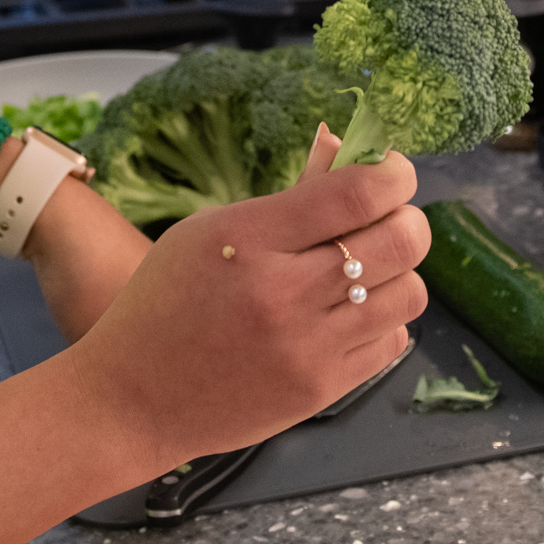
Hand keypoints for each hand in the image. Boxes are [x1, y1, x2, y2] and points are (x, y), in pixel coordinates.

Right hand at [68, 123, 427, 467]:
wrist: (133, 400)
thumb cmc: (166, 303)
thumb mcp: (212, 230)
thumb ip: (291, 195)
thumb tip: (346, 144)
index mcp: (249, 239)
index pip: (359, 192)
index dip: (394, 172)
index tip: (391, 171)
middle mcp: (283, 294)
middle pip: (402, 240)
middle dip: (406, 217)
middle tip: (384, 218)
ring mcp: (307, 348)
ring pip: (410, 292)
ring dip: (398, 271)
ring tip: (365, 270)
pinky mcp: (321, 390)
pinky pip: (393, 340)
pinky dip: (382, 320)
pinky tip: (348, 314)